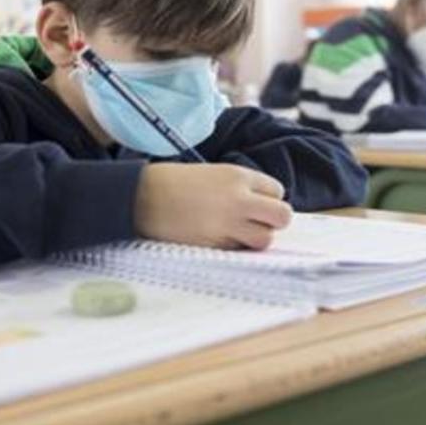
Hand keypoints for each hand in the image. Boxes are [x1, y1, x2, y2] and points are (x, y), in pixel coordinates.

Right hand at [134, 163, 290, 249]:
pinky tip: (216, 238)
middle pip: (283, 216)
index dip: (268, 199)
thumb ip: (239, 188)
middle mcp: (239, 200)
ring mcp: (228, 225)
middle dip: (274, 221)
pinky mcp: (215, 245)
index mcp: (237, 176)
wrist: (142, 197)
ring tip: (236, 233)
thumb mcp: (212, 173)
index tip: (254, 203)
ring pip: (265, 239)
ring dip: (255, 238)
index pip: (277, 191)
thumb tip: (261, 208)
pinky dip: (233, 248)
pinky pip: (238, 251)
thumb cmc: (173, 182)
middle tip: (256, 222)